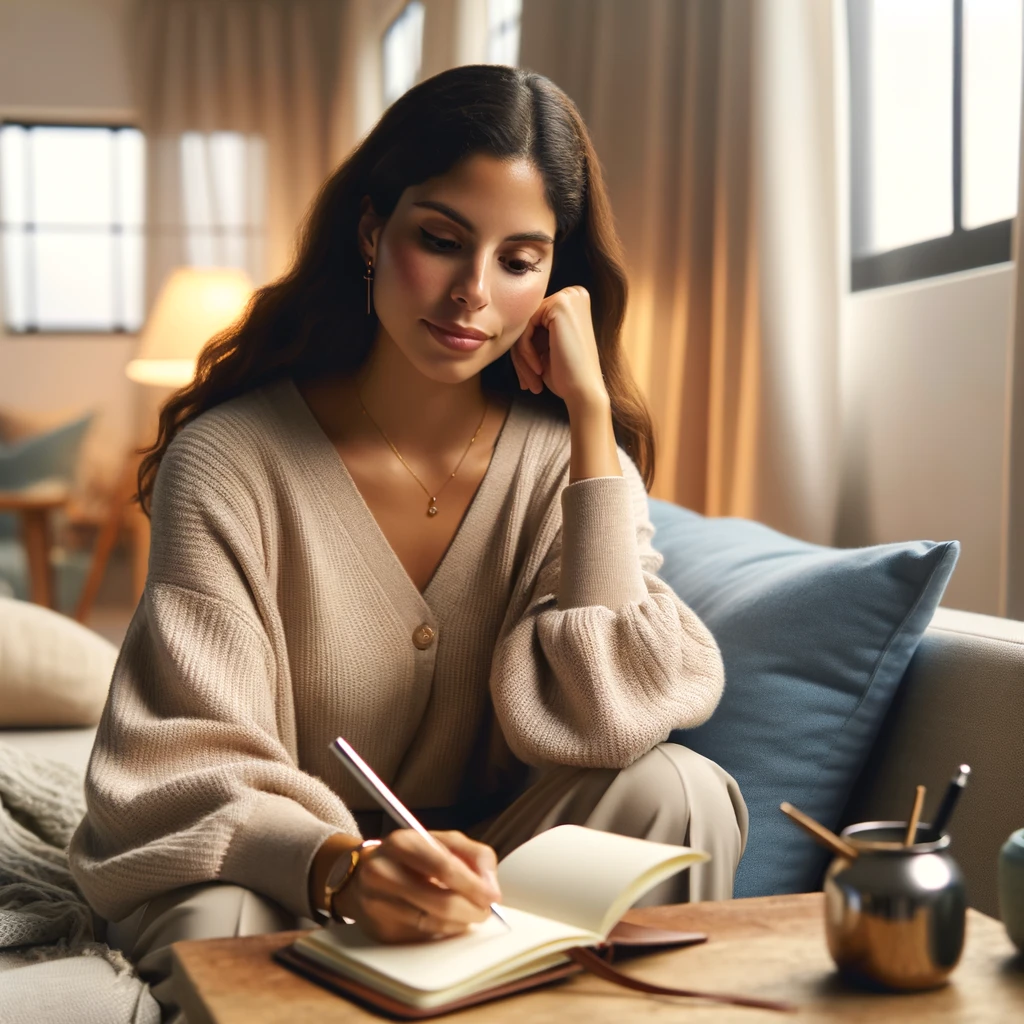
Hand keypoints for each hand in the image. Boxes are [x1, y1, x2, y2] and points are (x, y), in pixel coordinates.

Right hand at [333, 829, 501, 942]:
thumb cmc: (410, 858)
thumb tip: (491, 888)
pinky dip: (441, 931)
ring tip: (469, 915)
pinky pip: (422, 937)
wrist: (359, 876)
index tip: (492, 896)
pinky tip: (444, 920)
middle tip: (485, 911)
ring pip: (434, 924)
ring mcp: (377, 904)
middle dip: (472, 910)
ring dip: (460, 923)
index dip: (472, 884)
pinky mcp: (379, 931)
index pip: (443, 866)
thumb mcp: (440, 842)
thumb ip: (473, 855)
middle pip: (441, 902)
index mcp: (401, 842)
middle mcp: (383, 872)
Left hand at [509, 286, 608, 409]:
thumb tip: (504, 322)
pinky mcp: (560, 304)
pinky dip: (525, 352)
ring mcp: (568, 296)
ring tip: (530, 382)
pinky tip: (539, 370)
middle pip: (528, 322)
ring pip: (524, 325)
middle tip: (526, 383)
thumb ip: (532, 329)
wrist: (584, 392)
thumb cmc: (567, 375)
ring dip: (521, 358)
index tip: (527, 377)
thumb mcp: (546, 346)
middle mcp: (573, 294)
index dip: (525, 349)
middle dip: (521, 355)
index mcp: (572, 302)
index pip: (534, 322)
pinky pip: (525, 327)